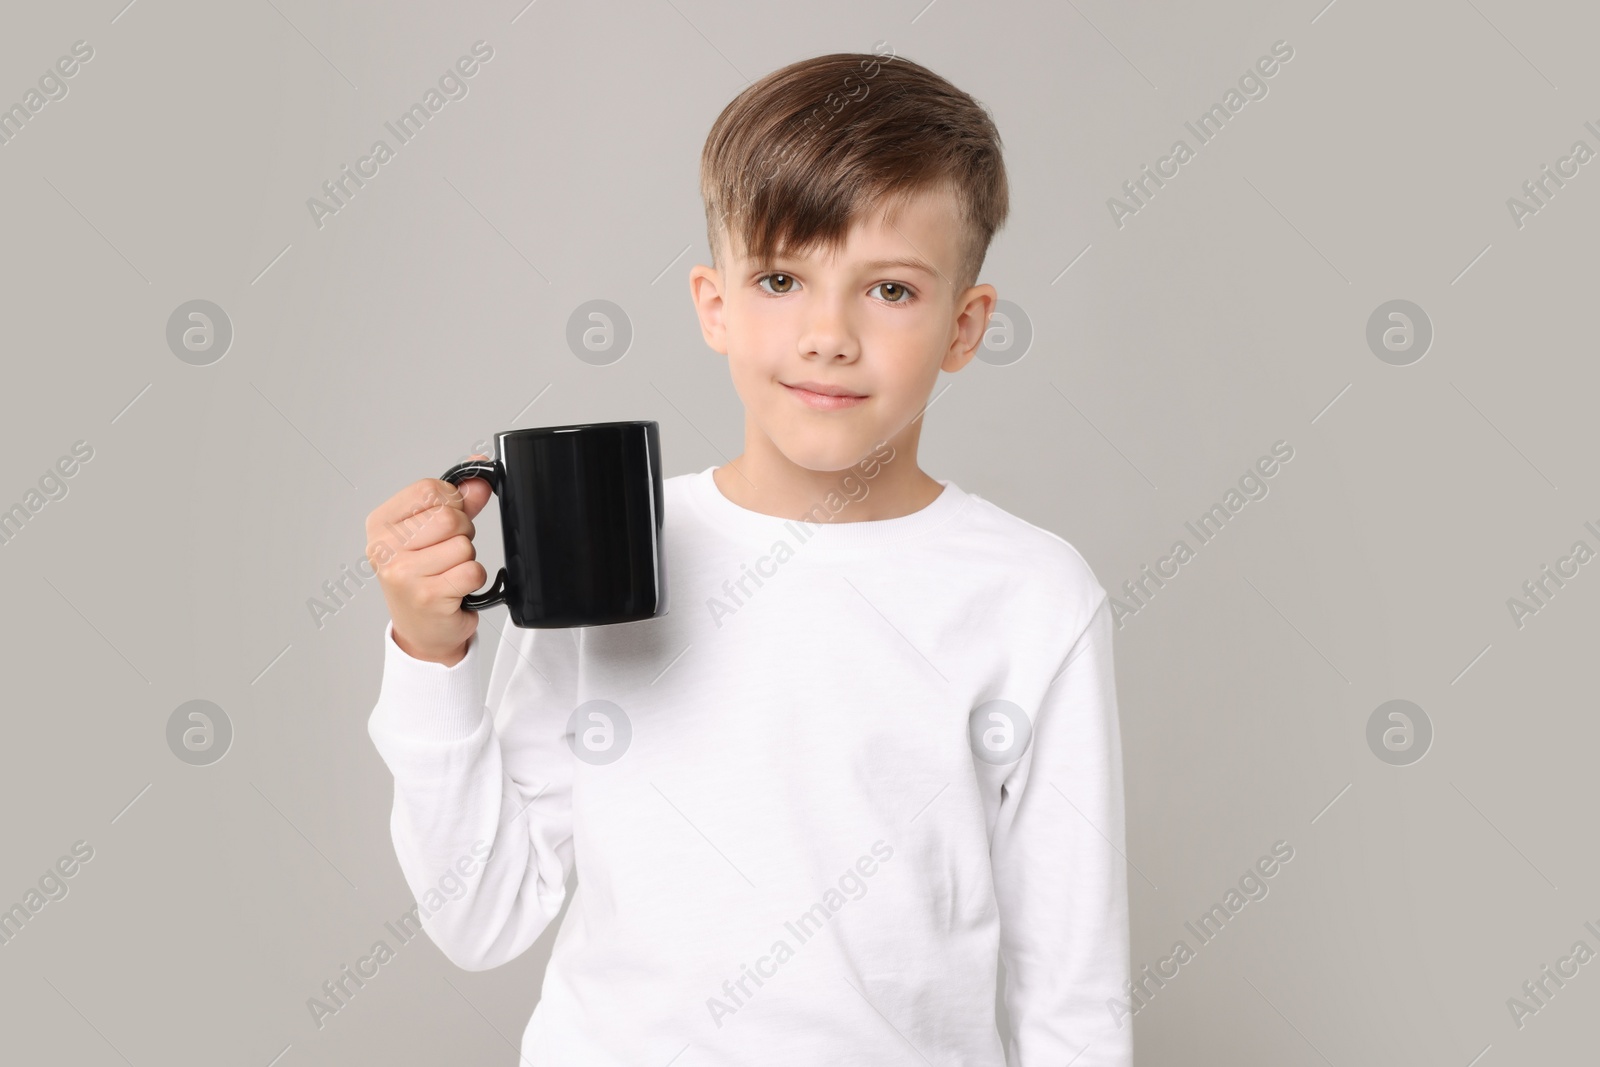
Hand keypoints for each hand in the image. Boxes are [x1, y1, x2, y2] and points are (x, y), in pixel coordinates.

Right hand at [364, 454, 494, 665]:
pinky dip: (473, 579)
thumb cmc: (424, 577)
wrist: (421, 629)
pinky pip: (471, 571)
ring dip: (467, 558)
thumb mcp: (434, 533)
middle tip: (448, 553)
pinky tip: (455, 588)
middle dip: (462, 532)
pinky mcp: (426, 596)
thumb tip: (480, 478)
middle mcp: (384, 548)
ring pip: (463, 545)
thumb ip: (458, 502)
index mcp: (380, 524)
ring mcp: (403, 573)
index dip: (451, 502)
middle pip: (449, 517)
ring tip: (448, 572)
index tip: (445, 520)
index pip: (430, 489)